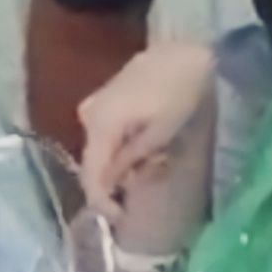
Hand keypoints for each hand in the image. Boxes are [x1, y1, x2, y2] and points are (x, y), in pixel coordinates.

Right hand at [77, 39, 214, 223]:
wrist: (183, 53)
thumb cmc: (177, 93)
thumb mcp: (160, 134)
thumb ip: (131, 160)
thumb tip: (110, 183)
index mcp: (100, 125)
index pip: (91, 174)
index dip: (102, 201)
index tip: (119, 217)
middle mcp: (88, 115)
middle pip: (92, 162)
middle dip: (111, 183)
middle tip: (136, 196)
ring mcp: (94, 104)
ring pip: (99, 147)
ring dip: (117, 165)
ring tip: (145, 170)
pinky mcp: (104, 98)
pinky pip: (105, 133)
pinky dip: (118, 146)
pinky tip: (139, 149)